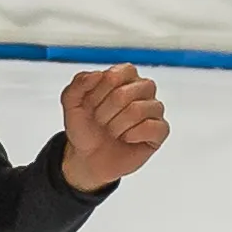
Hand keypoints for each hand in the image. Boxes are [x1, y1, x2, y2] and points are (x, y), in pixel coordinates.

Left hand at [60, 63, 167, 191]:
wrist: (88, 157)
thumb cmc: (85, 128)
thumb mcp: (71, 103)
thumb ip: (78, 84)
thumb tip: (97, 74)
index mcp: (124, 76)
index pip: (114, 75)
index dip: (98, 92)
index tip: (91, 104)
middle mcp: (142, 89)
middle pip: (124, 94)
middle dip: (104, 112)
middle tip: (101, 120)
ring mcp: (154, 109)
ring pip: (137, 110)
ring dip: (116, 126)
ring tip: (112, 131)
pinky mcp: (161, 129)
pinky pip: (151, 127)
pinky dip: (132, 136)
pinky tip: (127, 138)